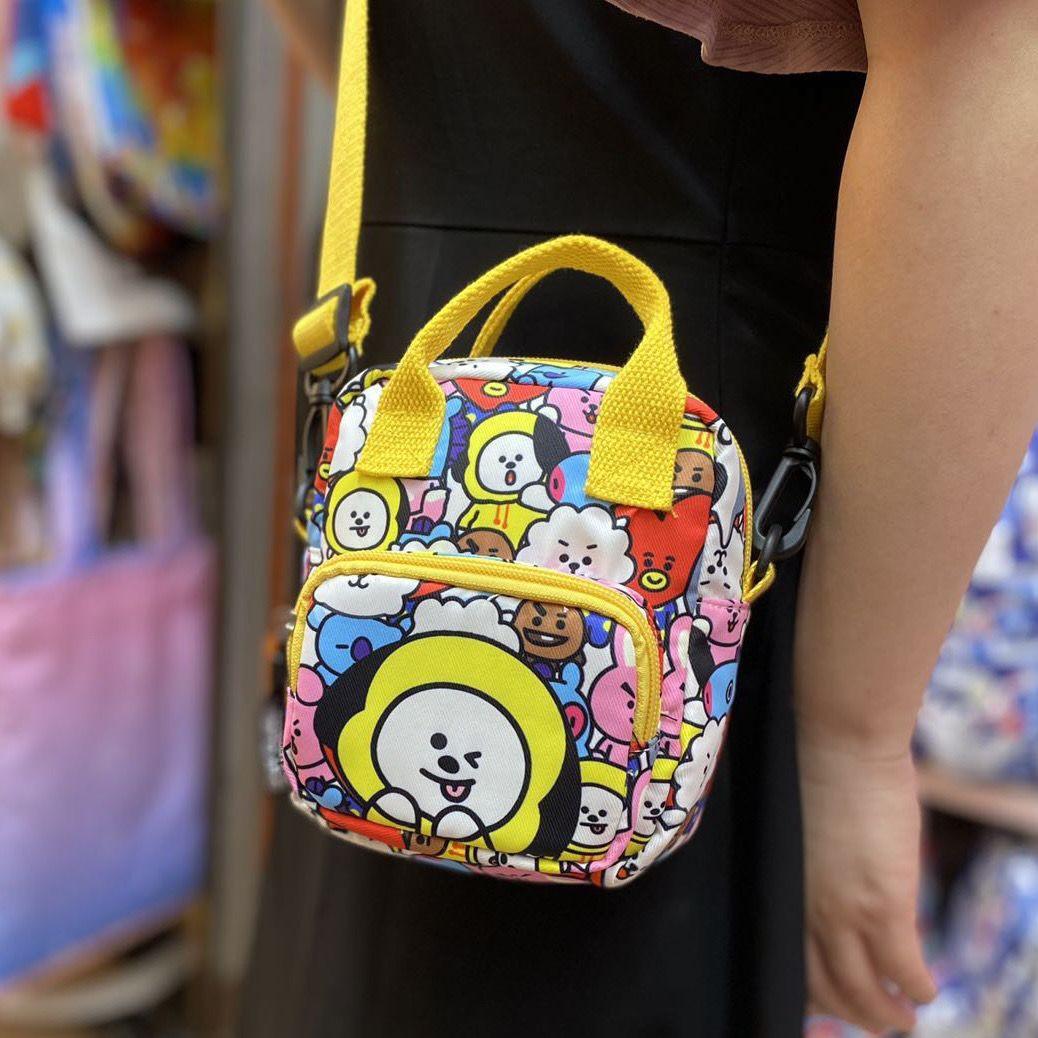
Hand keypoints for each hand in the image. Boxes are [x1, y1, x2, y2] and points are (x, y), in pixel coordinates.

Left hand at [799, 733, 937, 1033]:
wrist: (840, 741)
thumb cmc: (817, 765)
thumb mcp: (797, 825)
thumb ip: (807, 860)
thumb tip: (826, 870)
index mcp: (781, 886)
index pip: (790, 955)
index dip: (812, 987)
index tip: (828, 998)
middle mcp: (805, 906)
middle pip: (825, 984)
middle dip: (850, 1010)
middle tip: (873, 1019)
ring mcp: (844, 910)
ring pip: (862, 988)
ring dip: (884, 1013)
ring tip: (901, 1020)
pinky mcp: (884, 905)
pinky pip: (903, 968)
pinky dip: (916, 988)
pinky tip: (924, 992)